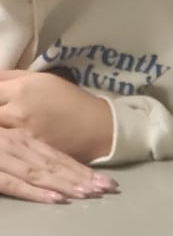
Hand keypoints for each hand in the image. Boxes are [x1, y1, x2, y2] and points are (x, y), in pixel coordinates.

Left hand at [0, 70, 114, 163]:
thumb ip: (8, 78)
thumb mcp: (38, 79)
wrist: (100, 128)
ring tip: (1, 133)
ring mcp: (24, 138)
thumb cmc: (69, 99)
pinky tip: (5, 152)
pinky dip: (5, 152)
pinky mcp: (32, 157)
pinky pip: (11, 153)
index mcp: (18, 91)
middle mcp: (17, 115)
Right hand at [0, 124, 115, 202]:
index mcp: (18, 137)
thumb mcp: (5, 140)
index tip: (105, 180)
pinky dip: (36, 192)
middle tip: (108, 188)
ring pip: (37, 173)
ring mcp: (0, 159)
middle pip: (52, 164)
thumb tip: (50, 165)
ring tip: (89, 193)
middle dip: (82, 177)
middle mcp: (12, 145)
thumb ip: (23, 150)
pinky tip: (57, 198)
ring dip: (65, 184)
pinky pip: (13, 184)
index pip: (55, 155)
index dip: (81, 168)